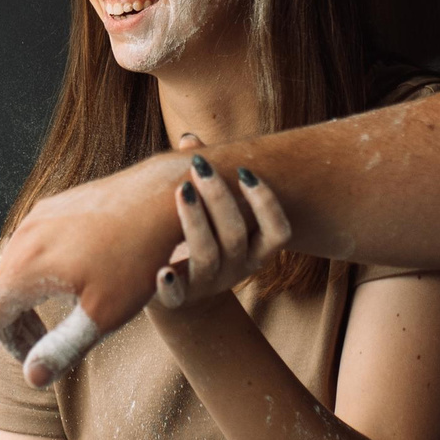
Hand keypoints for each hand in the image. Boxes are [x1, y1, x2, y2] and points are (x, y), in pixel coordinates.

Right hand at [0, 156, 186, 380]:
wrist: (161, 196)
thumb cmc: (138, 258)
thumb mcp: (103, 314)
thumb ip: (62, 349)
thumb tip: (31, 379)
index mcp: (26, 268)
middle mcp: (23, 239)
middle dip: (4, 331)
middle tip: (30, 356)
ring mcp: (37, 219)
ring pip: (10, 270)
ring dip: (18, 306)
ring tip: (44, 331)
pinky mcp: (54, 208)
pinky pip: (26, 250)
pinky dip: (29, 280)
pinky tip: (57, 292)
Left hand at [155, 149, 289, 310]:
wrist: (179, 297)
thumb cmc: (200, 240)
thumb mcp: (208, 213)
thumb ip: (204, 179)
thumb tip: (190, 139)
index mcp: (254, 250)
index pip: (278, 232)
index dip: (267, 203)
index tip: (245, 171)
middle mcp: (236, 270)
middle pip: (236, 236)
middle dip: (220, 199)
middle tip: (201, 166)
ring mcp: (208, 286)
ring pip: (207, 257)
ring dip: (195, 222)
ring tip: (181, 191)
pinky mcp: (178, 300)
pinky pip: (177, 296)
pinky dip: (169, 285)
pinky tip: (161, 270)